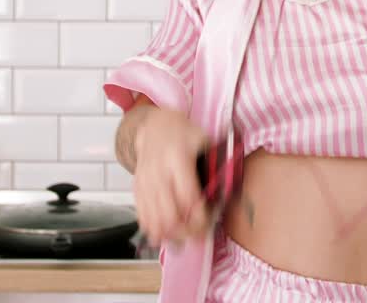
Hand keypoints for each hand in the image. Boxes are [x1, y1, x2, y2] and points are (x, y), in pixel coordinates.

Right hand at [130, 107, 211, 246]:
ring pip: (154, 218)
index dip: (199, 215)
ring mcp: (145, 181)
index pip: (188, 196)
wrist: (155, 126)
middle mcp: (158, 171)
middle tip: (198, 235)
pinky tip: (163, 236)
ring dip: (170, 234)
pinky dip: (153, 229)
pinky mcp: (137, 187)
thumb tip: (230, 189)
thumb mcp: (205, 141)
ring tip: (184, 239)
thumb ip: (217, 163)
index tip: (208, 221)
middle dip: (186, 230)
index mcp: (178, 157)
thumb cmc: (184, 134)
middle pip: (170, 213)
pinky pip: (142, 214)